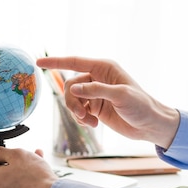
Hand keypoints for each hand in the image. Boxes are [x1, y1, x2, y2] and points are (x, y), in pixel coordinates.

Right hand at [37, 56, 178, 148]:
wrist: (150, 125)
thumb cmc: (141, 106)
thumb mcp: (120, 96)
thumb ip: (96, 90)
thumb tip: (73, 88)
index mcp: (104, 68)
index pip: (74, 62)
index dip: (56, 62)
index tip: (38, 63)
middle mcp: (97, 78)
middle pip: (70, 86)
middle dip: (72, 101)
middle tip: (82, 114)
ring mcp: (95, 93)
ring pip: (72, 99)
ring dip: (77, 112)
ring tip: (89, 122)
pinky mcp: (95, 107)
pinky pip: (78, 111)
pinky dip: (82, 119)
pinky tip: (92, 125)